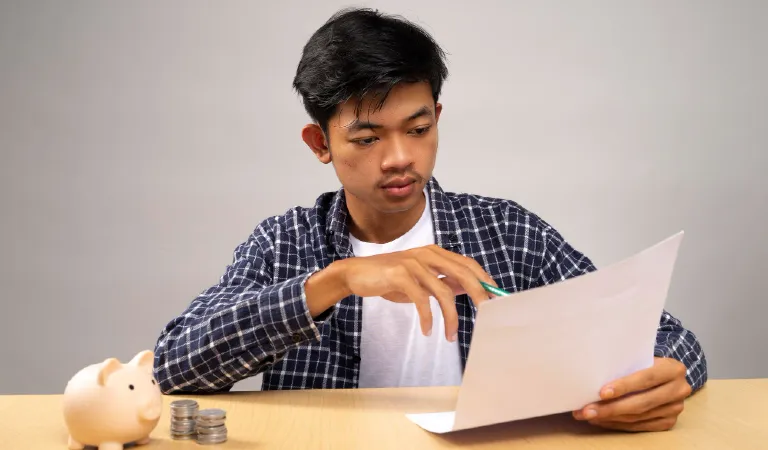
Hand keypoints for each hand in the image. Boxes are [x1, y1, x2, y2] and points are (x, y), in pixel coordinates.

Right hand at [309, 244, 498, 340]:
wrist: (356, 274)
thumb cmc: (389, 279)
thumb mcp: (420, 280)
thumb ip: (443, 281)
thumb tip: (470, 289)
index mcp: (434, 253)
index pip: (467, 264)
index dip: (484, 279)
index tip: (496, 297)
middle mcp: (427, 254)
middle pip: (462, 273)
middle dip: (478, 295)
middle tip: (487, 315)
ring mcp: (413, 263)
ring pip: (443, 291)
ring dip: (451, 317)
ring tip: (450, 335)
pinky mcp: (400, 275)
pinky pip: (421, 299)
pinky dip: (427, 318)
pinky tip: (427, 330)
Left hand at [572, 357, 692, 431]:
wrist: (668, 374)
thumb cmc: (646, 362)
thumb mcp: (642, 357)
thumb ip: (626, 364)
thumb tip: (593, 377)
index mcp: (673, 369)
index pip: (646, 378)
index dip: (624, 386)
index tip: (602, 393)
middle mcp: (679, 390)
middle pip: (641, 403)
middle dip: (611, 408)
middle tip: (587, 411)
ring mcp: (675, 408)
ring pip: (638, 417)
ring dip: (610, 418)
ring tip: (589, 415)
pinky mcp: (669, 422)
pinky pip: (640, 426)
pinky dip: (618, 424)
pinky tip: (602, 421)